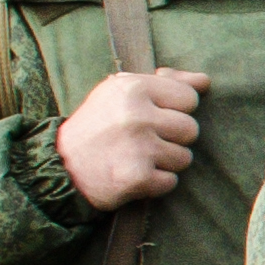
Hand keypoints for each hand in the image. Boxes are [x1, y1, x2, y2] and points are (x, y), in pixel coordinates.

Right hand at [54, 67, 207, 208]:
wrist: (60, 165)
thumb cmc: (98, 124)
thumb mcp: (122, 92)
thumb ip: (166, 83)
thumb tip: (205, 81)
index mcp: (133, 87)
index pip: (189, 98)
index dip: (176, 110)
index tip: (154, 117)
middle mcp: (136, 115)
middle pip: (191, 129)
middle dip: (173, 139)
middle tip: (145, 141)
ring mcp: (138, 147)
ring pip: (184, 158)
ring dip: (165, 163)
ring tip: (138, 158)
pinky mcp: (137, 177)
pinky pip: (171, 182)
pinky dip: (155, 184)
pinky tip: (134, 175)